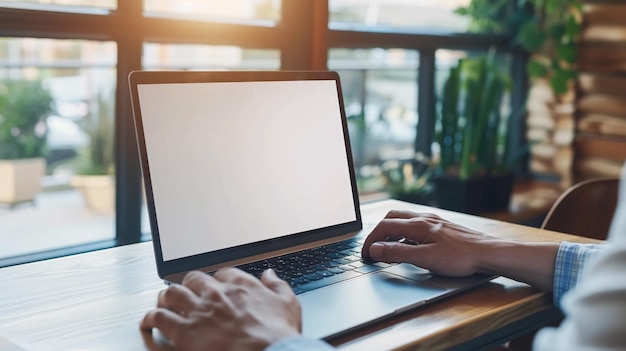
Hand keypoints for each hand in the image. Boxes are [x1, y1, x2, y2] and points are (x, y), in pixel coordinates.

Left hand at [141, 268, 300, 350]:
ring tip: (164, 302)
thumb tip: (270, 274)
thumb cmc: (277, 335)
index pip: (222, 273)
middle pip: (193, 279)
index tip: (216, 286)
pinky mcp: (184, 332)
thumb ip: (277, 285)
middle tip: (186, 292)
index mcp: (240, 286)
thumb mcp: (288, 303)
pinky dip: (150, 318)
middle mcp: (216, 294)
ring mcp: (198, 311)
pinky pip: (159, 318)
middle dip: (188, 285)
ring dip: (166, 297)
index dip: (217, 280)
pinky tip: (148, 321)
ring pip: (171, 294)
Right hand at [361, 210, 496, 276]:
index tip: (365, 254)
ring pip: (404, 220)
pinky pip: (416, 224)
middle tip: (372, 248)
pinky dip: (404, 232)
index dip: (370, 241)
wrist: (489, 254)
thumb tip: (375, 249)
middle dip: (377, 232)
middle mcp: (424, 218)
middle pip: (391, 218)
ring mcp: (434, 221)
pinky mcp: (442, 227)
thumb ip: (398, 253)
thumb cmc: (461, 257)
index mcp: (417, 224)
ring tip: (386, 246)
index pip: (384, 227)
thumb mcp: (425, 258)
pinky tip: (410, 243)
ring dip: (390, 231)